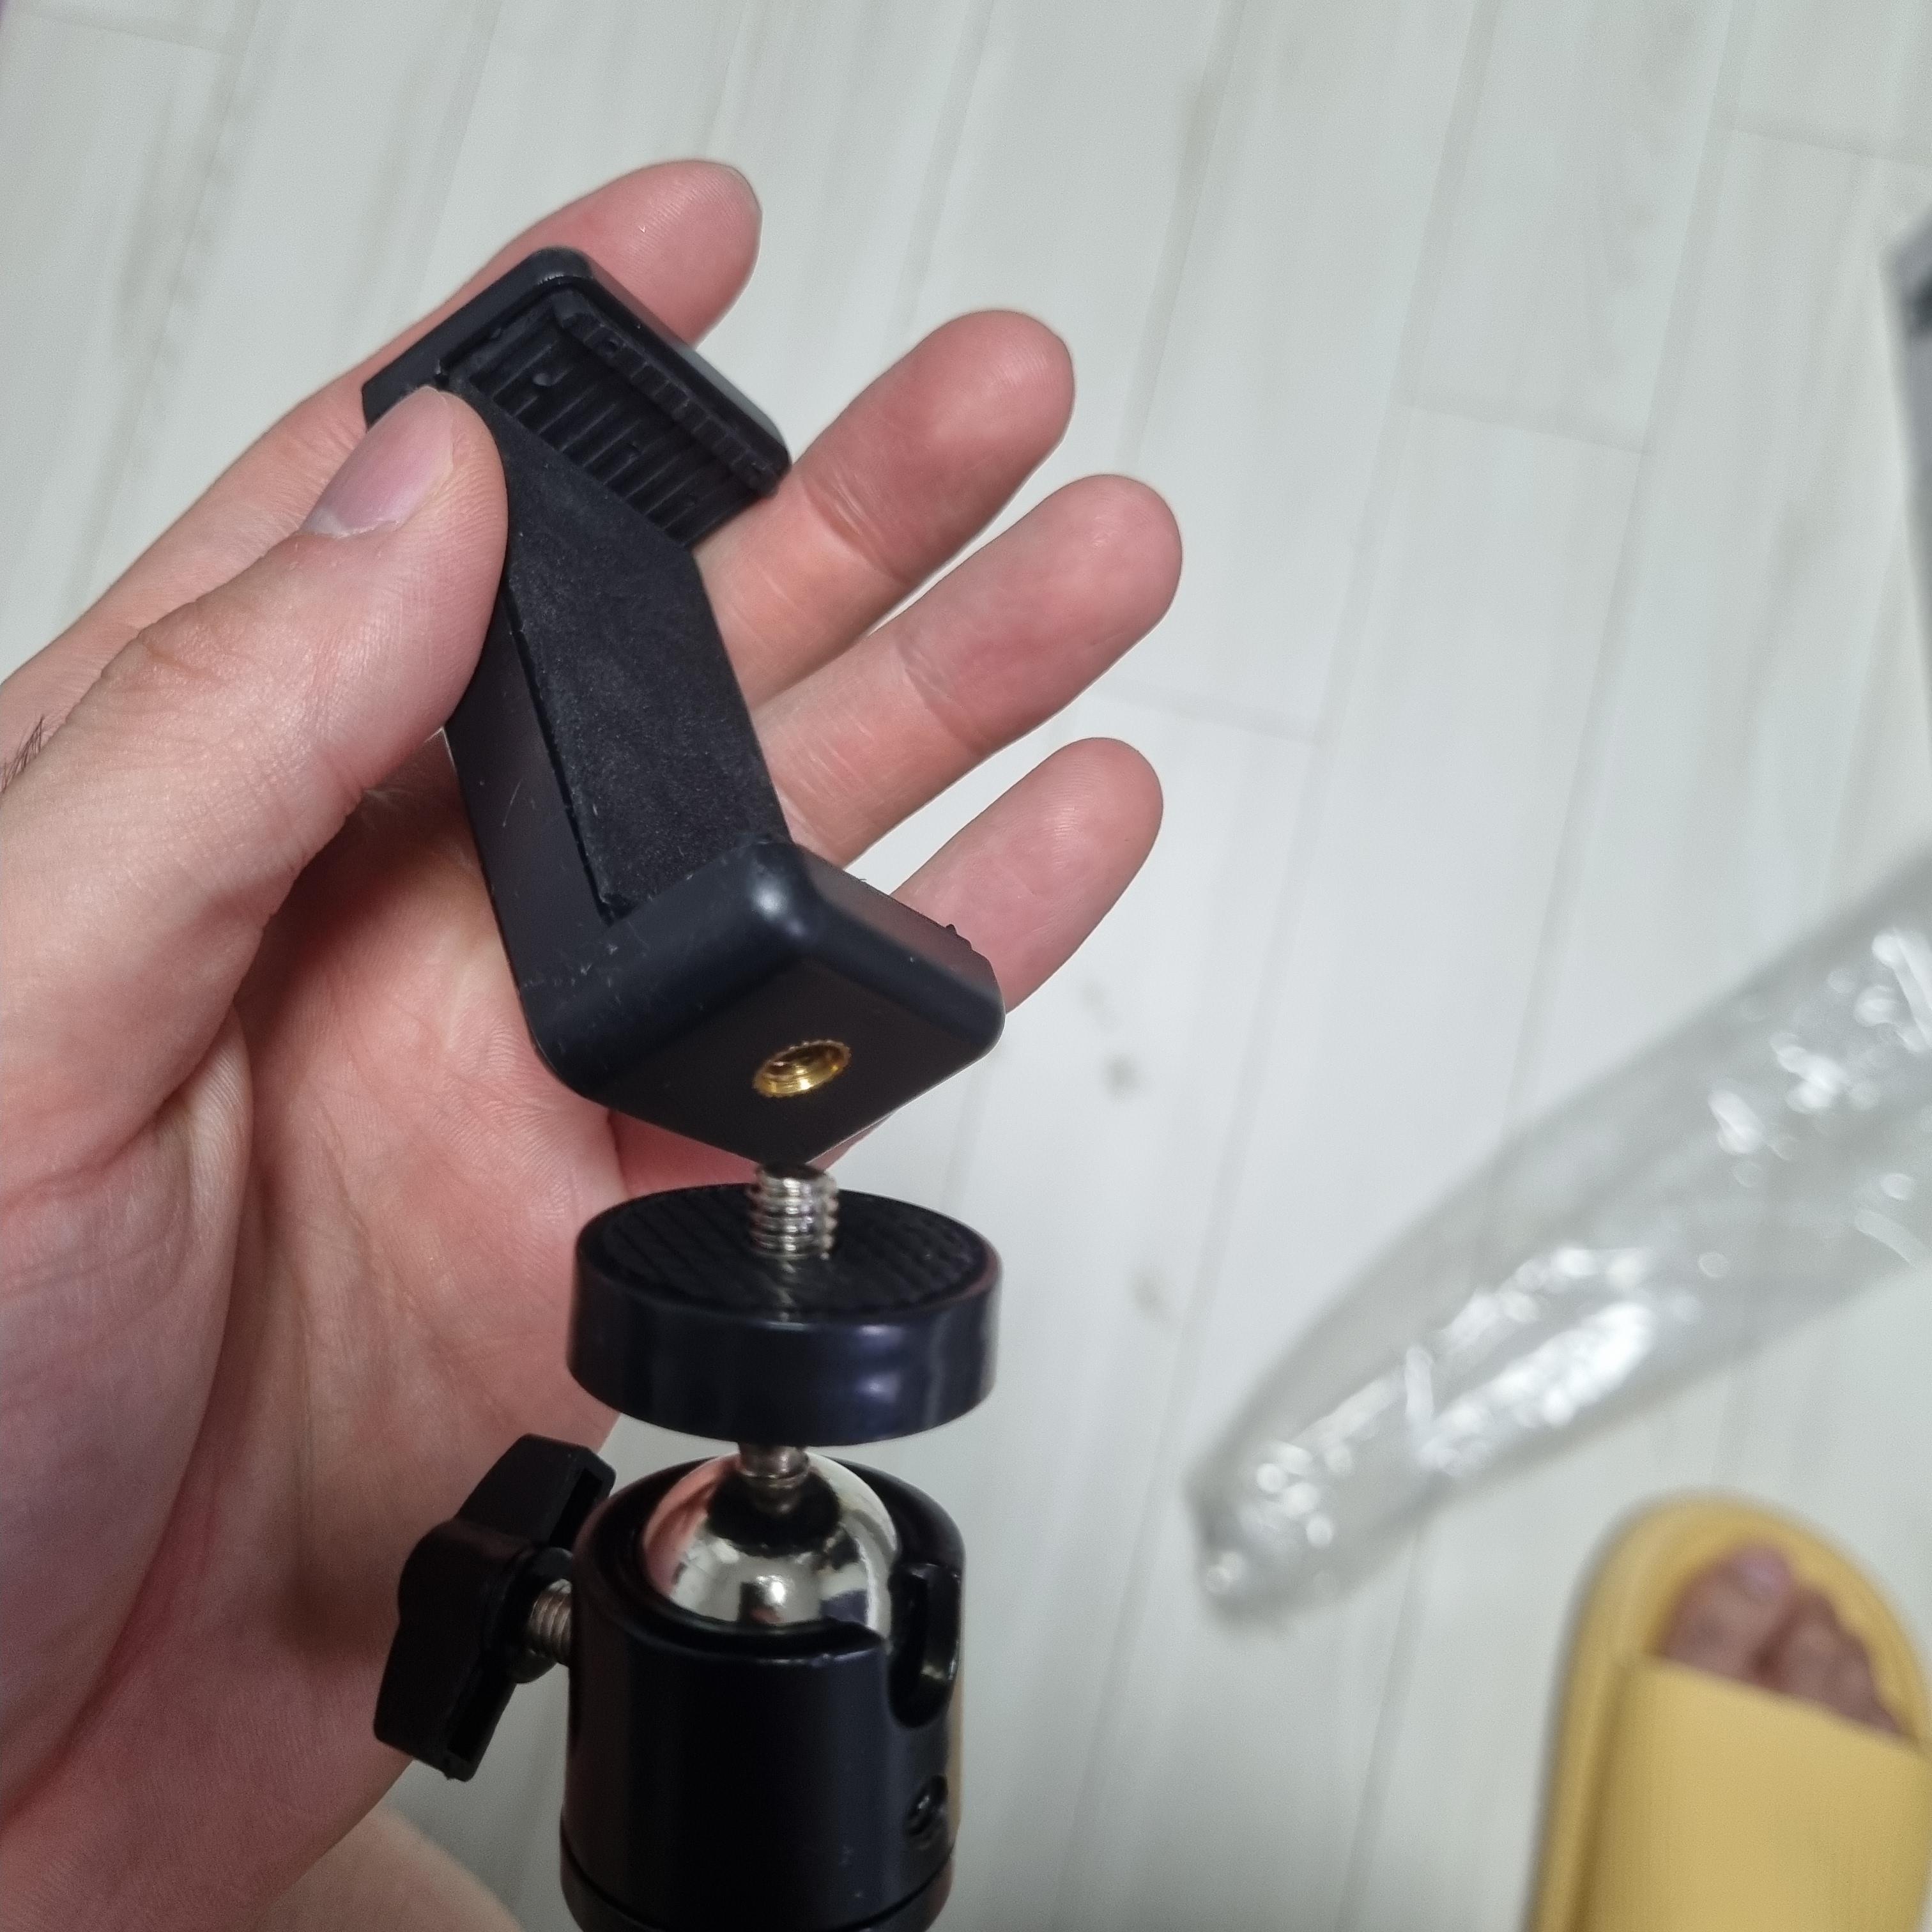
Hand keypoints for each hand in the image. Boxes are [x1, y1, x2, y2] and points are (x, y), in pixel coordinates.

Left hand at [0, 162, 1175, 1927]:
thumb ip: (212, 744)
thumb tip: (407, 507)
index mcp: (201, 806)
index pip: (389, 514)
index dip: (550, 358)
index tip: (680, 243)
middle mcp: (385, 913)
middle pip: (657, 656)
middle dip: (840, 507)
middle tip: (988, 401)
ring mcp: (525, 1065)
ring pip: (787, 835)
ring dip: (954, 694)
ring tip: (1084, 571)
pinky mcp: (630, 1220)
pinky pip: (836, 1054)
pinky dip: (963, 943)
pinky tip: (1064, 831)